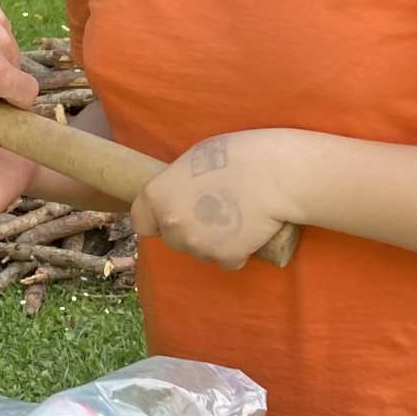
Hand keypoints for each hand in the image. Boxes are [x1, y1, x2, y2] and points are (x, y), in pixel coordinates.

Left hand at [131, 132, 299, 269]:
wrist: (275, 174)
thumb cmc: (237, 156)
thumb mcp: (192, 160)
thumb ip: (176, 185)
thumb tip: (175, 197)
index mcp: (157, 197)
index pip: (141, 222)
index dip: (156, 219)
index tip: (173, 213)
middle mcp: (172, 224)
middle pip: (173, 238)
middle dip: (189, 229)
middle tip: (213, 210)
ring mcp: (198, 245)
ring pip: (200, 251)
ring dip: (213, 241)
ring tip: (236, 215)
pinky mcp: (225, 258)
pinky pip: (227, 259)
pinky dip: (237, 249)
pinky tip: (250, 228)